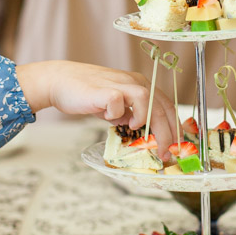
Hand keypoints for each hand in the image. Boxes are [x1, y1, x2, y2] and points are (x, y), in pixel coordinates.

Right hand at [16, 61, 175, 154]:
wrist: (60, 81)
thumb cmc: (87, 94)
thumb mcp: (115, 105)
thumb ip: (129, 116)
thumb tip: (143, 133)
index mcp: (140, 85)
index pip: (167, 107)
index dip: (175, 128)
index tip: (176, 147)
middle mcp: (134, 82)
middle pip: (161, 107)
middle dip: (168, 134)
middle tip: (166, 153)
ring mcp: (120, 83)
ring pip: (147, 99)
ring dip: (148, 120)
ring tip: (137, 131)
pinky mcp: (104, 90)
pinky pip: (118, 102)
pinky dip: (117, 114)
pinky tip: (110, 118)